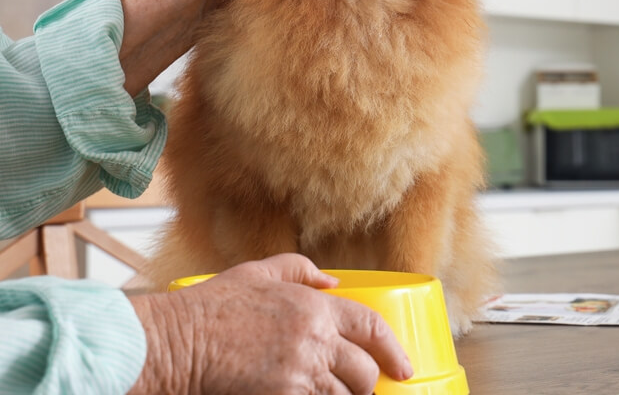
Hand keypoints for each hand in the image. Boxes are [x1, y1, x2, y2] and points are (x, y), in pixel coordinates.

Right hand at [127, 254, 412, 394]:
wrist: (178, 341)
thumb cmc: (215, 306)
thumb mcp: (260, 273)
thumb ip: (301, 271)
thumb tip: (332, 282)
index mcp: (314, 307)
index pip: (371, 328)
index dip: (393, 350)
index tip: (403, 368)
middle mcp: (314, 340)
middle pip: (362, 371)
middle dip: (367, 384)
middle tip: (362, 388)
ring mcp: (299, 373)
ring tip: (334, 393)